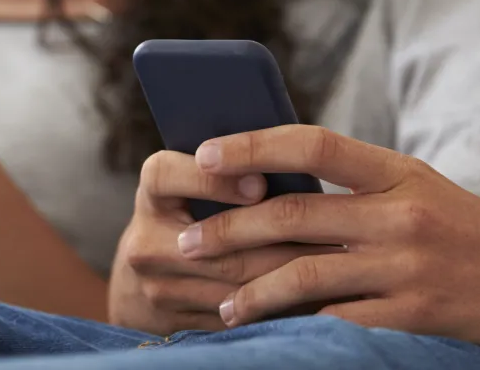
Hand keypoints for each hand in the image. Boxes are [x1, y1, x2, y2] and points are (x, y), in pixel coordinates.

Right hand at [109, 149, 334, 334]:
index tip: (260, 185)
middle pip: (215, 241)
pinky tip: (313, 296)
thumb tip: (296, 157)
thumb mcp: (196, 185)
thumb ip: (232, 172)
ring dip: (287, 275)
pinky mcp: (172, 322)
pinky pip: (235, 317)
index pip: (167, 175)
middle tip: (333, 231)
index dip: (213, 181)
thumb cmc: (194, 213)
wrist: (147, 277)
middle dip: (278, 236)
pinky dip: (277, 305)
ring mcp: (156, 286)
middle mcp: (144, 240)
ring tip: (336, 264)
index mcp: (152, 191)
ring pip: (232, 283)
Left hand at [179, 126, 479, 355]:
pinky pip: (337, 320)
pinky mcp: (416, 313)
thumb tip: (271, 191)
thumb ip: (356, 189)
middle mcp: (400, 213)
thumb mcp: (420, 191)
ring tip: (220, 304)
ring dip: (251, 290)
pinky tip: (268, 330)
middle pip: (294, 215)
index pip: (313, 144)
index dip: (253, 145)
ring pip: (305, 274)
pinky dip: (295, 326)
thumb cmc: (472, 233)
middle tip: (186, 241)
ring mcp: (408, 265)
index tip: (205, 154)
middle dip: (229, 229)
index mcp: (397, 171)